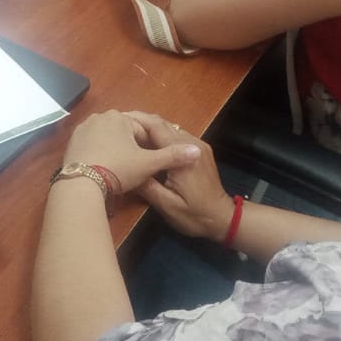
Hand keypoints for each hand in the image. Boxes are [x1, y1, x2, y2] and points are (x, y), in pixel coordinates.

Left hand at [62, 109, 201, 194]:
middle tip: (133, 170)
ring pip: (108, 138)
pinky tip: (102, 169)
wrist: (81, 183)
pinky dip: (99, 154)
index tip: (147, 166)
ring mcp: (83, 128)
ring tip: (118, 171)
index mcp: (120, 117)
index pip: (142, 131)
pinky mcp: (72, 141)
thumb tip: (196, 151)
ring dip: (115, 151)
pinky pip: (92, 145)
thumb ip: (172, 156)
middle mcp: (100, 116)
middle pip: (124, 133)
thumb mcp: (148, 164)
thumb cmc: (118, 169)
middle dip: (131, 149)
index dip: (148, 149)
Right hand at [131, 112, 235, 240]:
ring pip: (170, 127)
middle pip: (163, 123)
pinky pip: (178, 135)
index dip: (136, 122)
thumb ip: (146, 186)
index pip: (156, 128)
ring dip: (151, 128)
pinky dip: (162, 135)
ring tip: (130, 134)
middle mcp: (192, 144)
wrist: (222, 218)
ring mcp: (199, 145)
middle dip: (141, 122)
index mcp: (183, 156)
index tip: (117, 122)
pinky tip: (149, 144)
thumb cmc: (194, 215)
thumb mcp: (166, 205)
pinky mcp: (201, 149)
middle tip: (119, 126)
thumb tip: (126, 169)